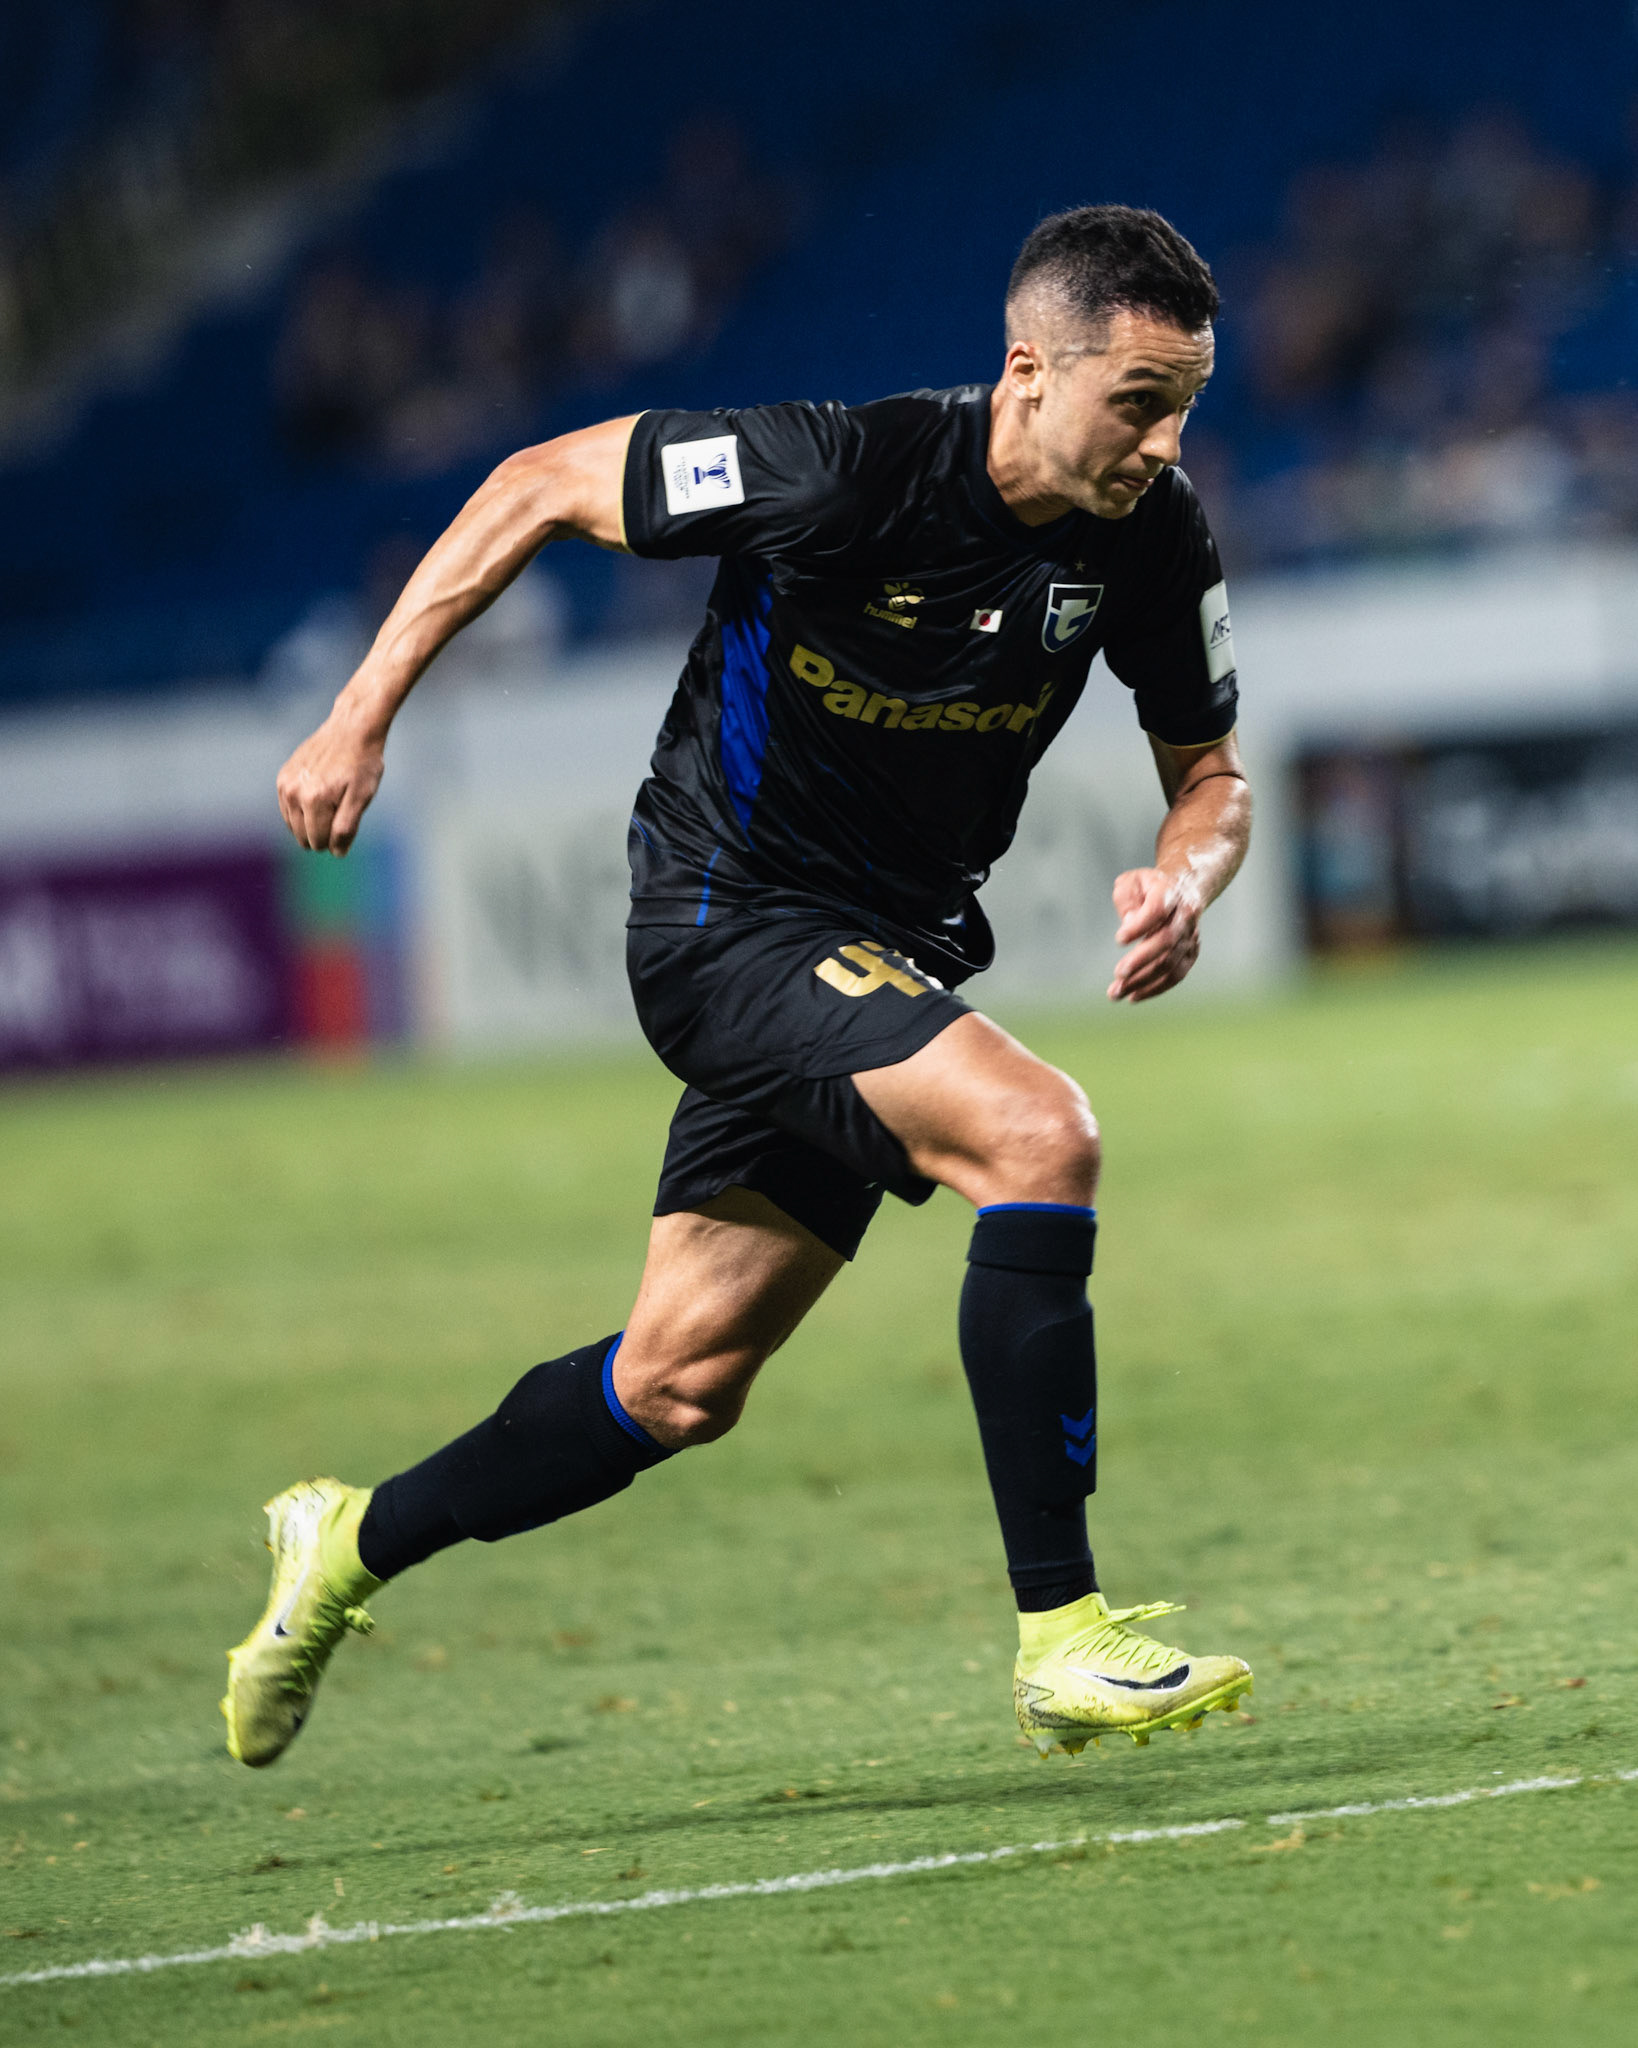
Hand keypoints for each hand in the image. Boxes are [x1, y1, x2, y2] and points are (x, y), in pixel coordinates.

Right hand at [276, 700, 385, 855]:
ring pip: (293, 825)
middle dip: (323, 832)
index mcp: (314, 800)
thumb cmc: (362, 763)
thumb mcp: (362, 797)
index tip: (348, 821)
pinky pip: (288, 809)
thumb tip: (336, 853)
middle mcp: (293, 793)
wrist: (351, 729)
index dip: (336, 840)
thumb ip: (347, 827)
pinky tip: (319, 797)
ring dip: (312, 821)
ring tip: (332, 800)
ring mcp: (285, 784)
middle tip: (341, 808)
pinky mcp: (282, 777)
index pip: (319, 842)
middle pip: (304, 837)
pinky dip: (302, 810)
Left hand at [1107, 866, 1200, 1003]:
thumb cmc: (1149, 887)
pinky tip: (1134, 996)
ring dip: (1144, 981)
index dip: (1140, 926)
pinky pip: (1176, 975)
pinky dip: (1156, 988)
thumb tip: (1130, 924)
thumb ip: (1126, 899)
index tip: (1119, 940)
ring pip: (1171, 962)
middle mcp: (1185, 914)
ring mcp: (1191, 935)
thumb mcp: (1131, 881)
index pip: (1157, 910)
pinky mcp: (1191, 952)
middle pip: (1167, 940)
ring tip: (1116, 993)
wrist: (1184, 888)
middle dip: (1141, 960)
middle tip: (1118, 974)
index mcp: (1169, 891)